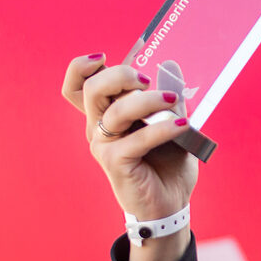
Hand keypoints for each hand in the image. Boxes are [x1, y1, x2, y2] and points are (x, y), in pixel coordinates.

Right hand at [63, 54, 196, 260]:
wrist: (170, 203)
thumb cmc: (167, 162)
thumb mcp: (171, 125)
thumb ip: (169, 100)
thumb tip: (172, 68)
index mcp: (105, 114)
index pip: (77, 86)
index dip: (81, 67)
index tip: (103, 57)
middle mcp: (98, 127)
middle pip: (92, 90)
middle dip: (120, 76)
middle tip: (148, 80)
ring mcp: (104, 145)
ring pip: (115, 111)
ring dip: (147, 101)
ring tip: (173, 101)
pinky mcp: (115, 162)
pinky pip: (136, 139)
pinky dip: (161, 129)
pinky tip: (183, 125)